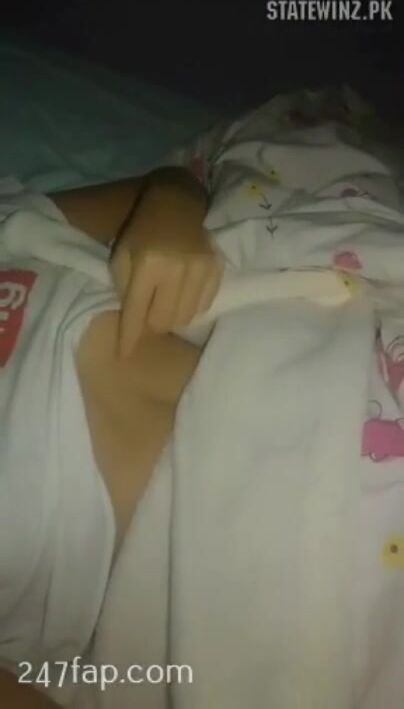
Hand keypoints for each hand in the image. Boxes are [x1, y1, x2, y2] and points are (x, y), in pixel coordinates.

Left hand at [110, 222, 223, 357]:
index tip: (123, 356)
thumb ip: (124, 289)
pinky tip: (182, 294)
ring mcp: (200, 269)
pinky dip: (190, 307)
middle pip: (163, 321)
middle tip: (148, 313)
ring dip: (172, 316)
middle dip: (152, 324)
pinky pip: (203, 306)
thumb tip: (134, 322)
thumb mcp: (121, 255)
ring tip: (166, 302)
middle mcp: (176, 268)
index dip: (129, 337)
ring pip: (185, 318)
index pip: (136, 311)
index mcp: (147, 263)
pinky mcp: (216, 270)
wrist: (176, 206)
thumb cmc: (142, 232)